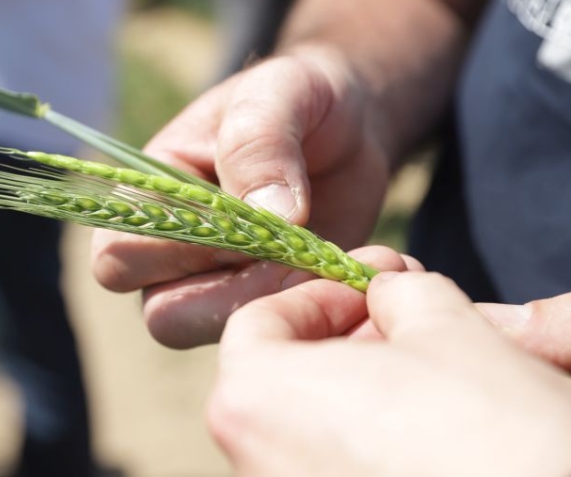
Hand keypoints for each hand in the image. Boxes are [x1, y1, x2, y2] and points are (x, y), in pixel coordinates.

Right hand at [92, 49, 390, 347]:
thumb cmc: (298, 97)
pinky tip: (339, 267)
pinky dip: (308, 308)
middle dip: (230, 292)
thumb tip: (270, 217)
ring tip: (318, 257)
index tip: (242, 219)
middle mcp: (174, 250)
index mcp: (151, 196)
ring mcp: (220, 281)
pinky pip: (270, 331)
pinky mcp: (266, 297)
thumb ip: (259, 143)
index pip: (120, 256)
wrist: (351, 124)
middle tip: (289, 251)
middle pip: (163, 315)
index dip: (177, 253)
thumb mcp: (279, 93)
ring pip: (217, 332)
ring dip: (271, 303)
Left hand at [209, 271, 570, 476]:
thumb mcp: (445, 326)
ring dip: (359, 387)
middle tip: (405, 317)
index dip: (319, 293)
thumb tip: (387, 294)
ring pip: (309, 425)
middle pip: (281, 376)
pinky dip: (367, 438)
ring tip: (425, 370)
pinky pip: (331, 468)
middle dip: (345, 336)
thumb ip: (398, 295)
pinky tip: (425, 429)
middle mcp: (255, 462)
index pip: (257, 322)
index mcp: (254, 400)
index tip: (370, 284)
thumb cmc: (489, 428)